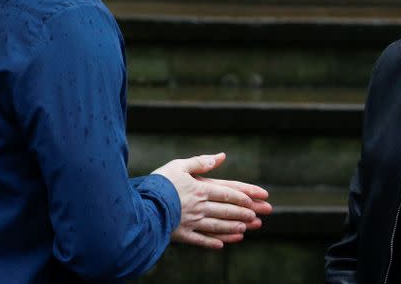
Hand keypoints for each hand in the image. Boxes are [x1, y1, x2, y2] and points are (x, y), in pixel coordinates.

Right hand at [152, 153, 270, 248]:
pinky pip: (200, 240)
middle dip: (244, 212)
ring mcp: (191, 222)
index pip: (227, 192)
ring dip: (233, 227)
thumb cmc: (160, 183)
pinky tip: (222, 244)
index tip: (258, 198)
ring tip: (246, 228)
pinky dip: (212, 242)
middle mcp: (199, 206)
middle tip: (259, 216)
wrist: (141, 205)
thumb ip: (201, 162)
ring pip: (217, 225)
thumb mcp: (179, 165)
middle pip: (227, 210)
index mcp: (200, 189)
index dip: (244, 195)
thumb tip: (221, 156)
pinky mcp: (181, 234)